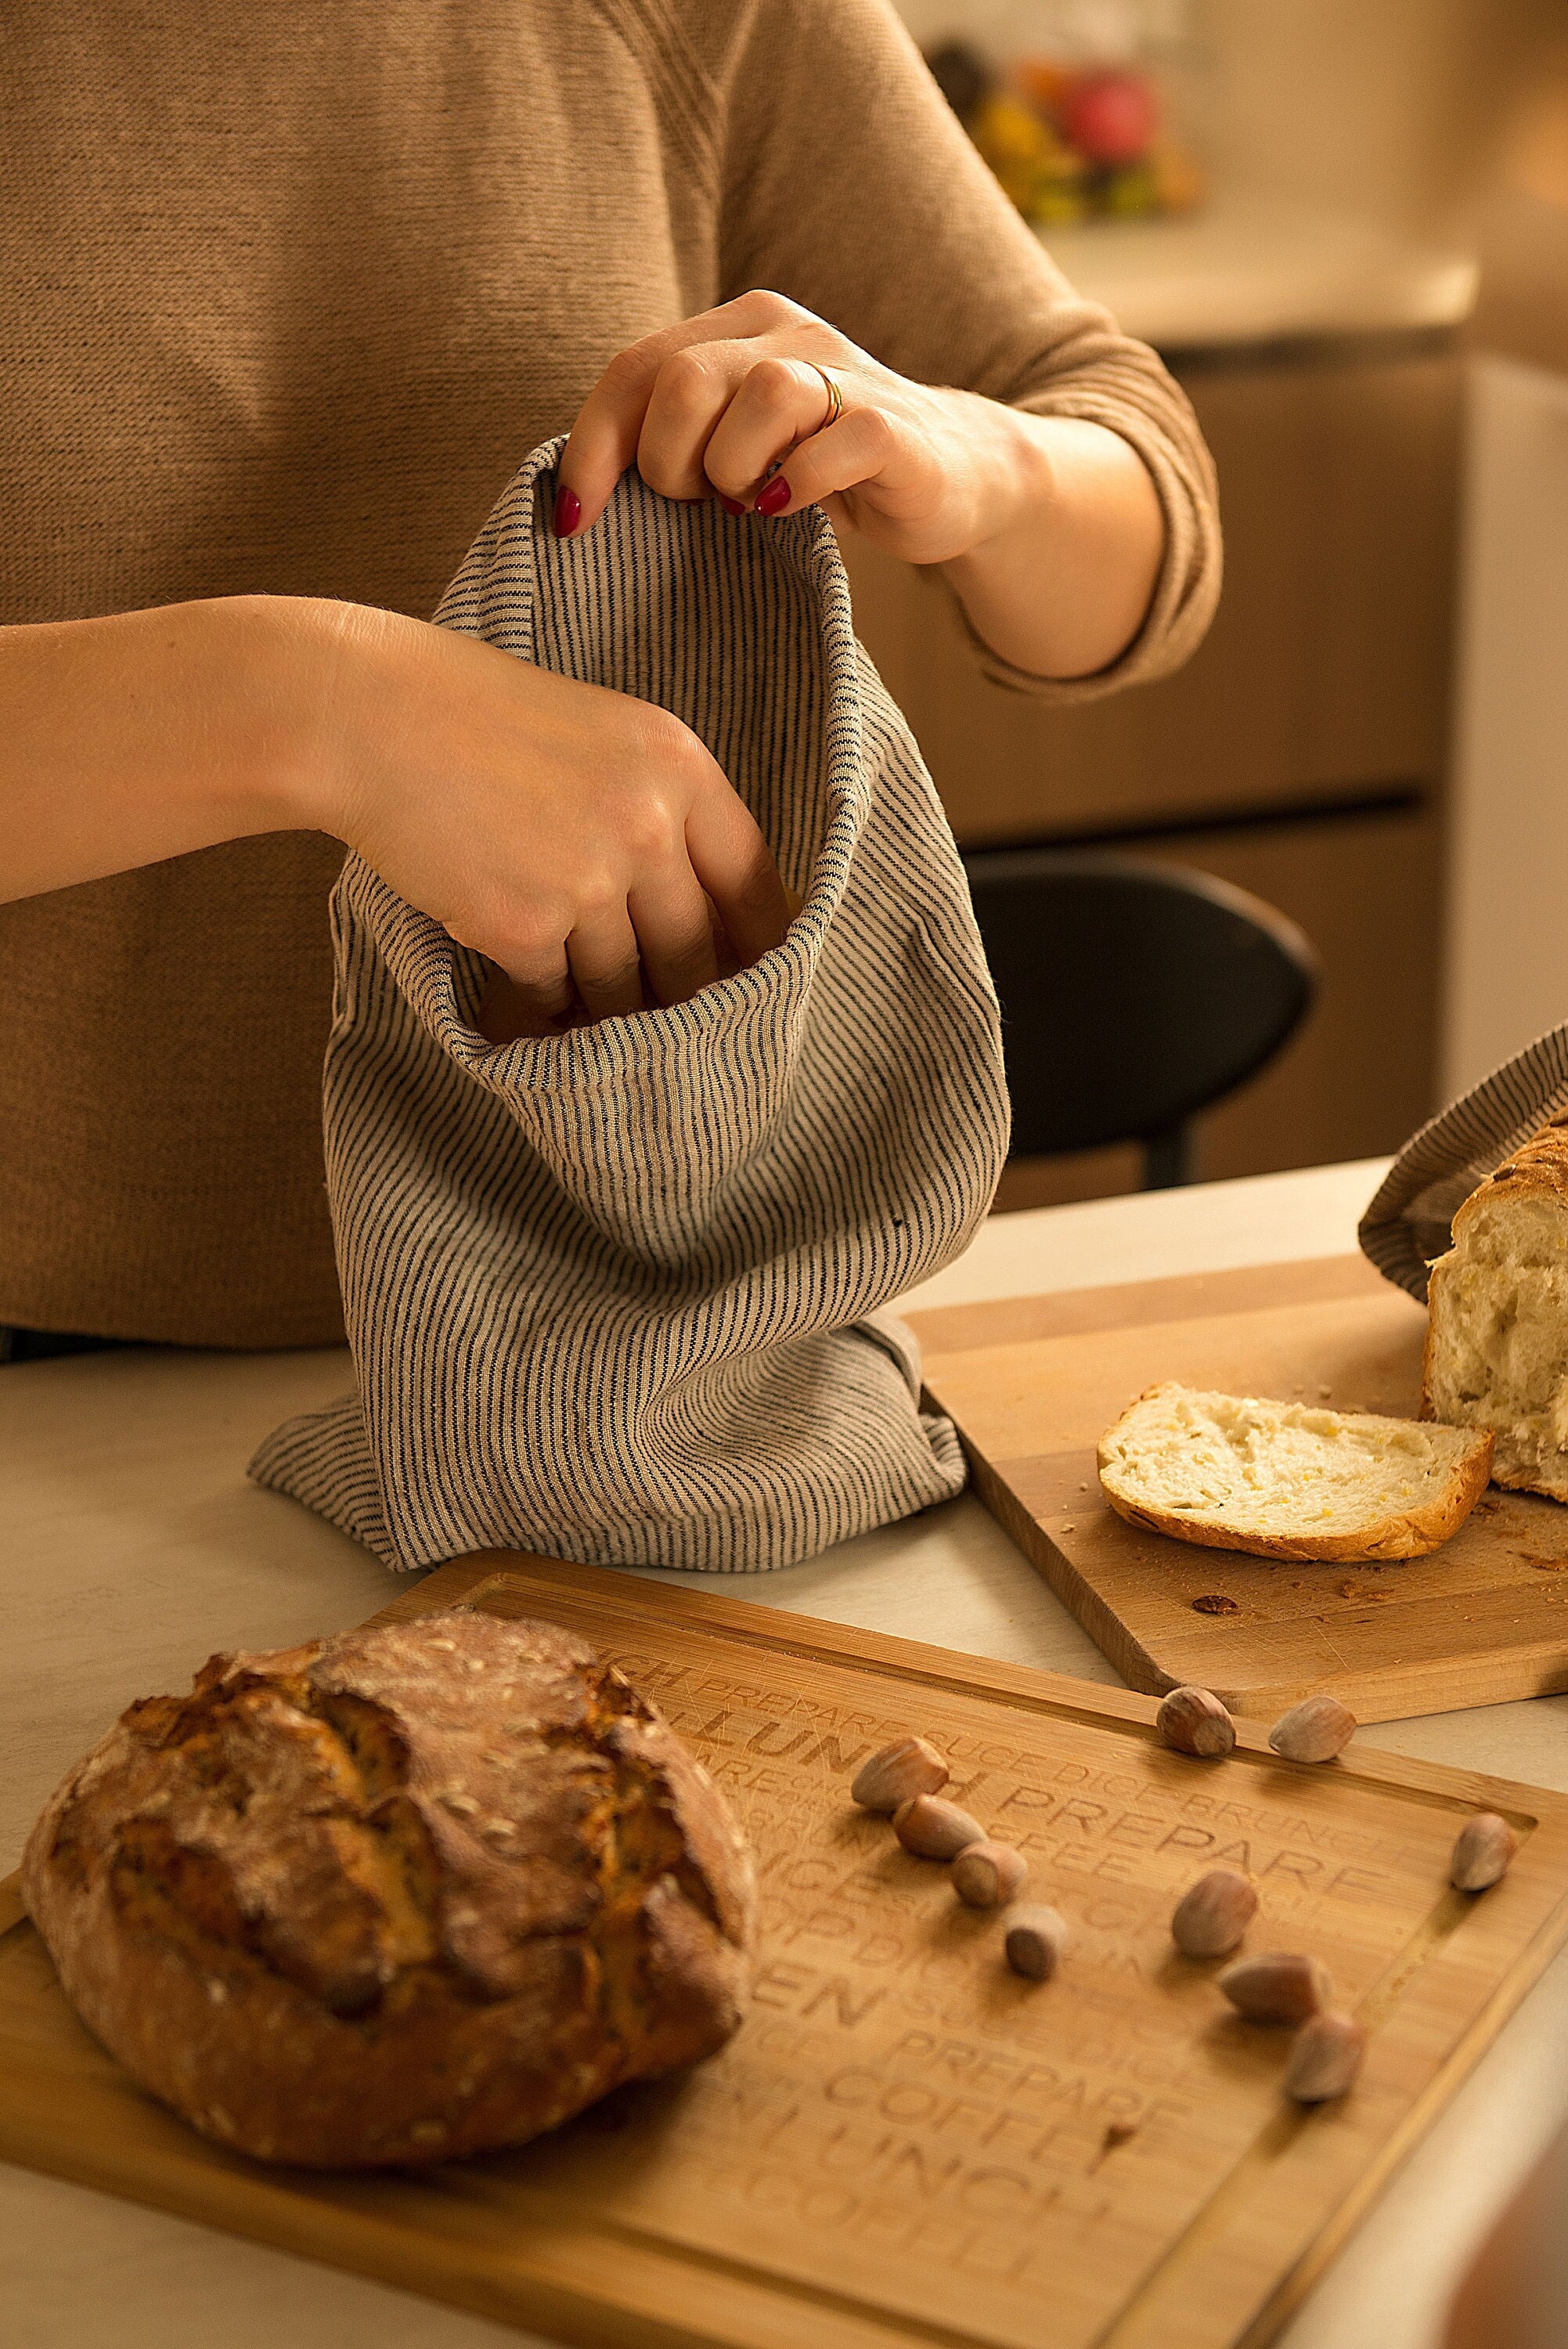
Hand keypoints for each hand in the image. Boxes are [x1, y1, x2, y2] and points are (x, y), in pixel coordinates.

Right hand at [306, 602, 791, 1036]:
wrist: (371, 716)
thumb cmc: (482, 719)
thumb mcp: (606, 737)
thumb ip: (666, 809)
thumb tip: (711, 909)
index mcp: (681, 768)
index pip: (756, 884)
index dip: (761, 948)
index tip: (760, 984)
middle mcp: (649, 825)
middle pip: (698, 953)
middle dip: (684, 997)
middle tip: (671, 1023)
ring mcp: (587, 879)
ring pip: (627, 987)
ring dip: (606, 1009)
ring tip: (587, 1013)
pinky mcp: (523, 925)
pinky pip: (555, 996)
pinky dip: (540, 1007)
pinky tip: (523, 1002)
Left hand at [557, 290, 1166, 678]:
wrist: (953, 479)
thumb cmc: (821, 473)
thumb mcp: (734, 449)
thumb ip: (670, 443)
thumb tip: (576, 496)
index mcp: (736, 329)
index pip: (634, 369)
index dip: (592, 448)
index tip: (576, 521)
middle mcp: (787, 332)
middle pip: (684, 379)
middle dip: (668, 463)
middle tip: (695, 506)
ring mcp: (845, 373)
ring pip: (759, 398)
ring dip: (733, 473)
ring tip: (750, 505)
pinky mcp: (894, 427)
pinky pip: (829, 443)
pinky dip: (797, 485)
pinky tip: (792, 509)